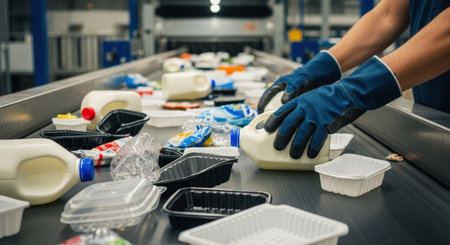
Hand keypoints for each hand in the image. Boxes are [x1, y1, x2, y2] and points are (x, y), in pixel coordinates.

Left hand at [264, 56, 401, 158]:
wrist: (348, 92)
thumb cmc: (331, 96)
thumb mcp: (312, 97)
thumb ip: (303, 108)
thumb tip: (296, 122)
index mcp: (300, 101)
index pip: (282, 111)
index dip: (273, 121)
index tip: (267, 129)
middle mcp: (305, 108)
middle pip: (288, 124)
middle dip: (281, 137)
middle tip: (277, 146)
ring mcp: (315, 115)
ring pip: (301, 134)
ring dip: (296, 146)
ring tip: (293, 155)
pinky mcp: (326, 123)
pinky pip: (317, 138)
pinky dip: (313, 148)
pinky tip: (311, 154)